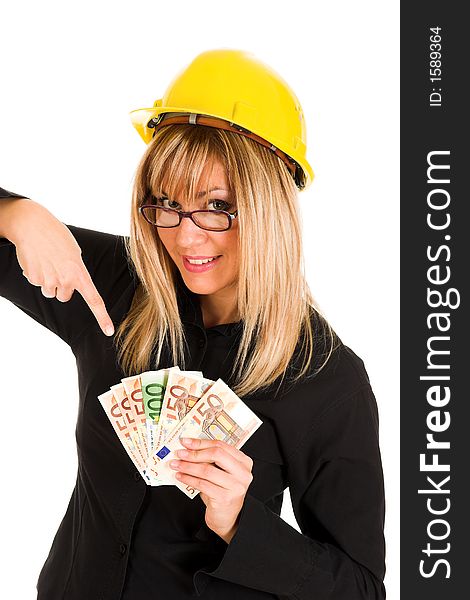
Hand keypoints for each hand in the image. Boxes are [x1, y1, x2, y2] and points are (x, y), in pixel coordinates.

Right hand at [10, 200, 113, 335]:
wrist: (32, 225)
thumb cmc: (56, 236)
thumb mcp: (74, 253)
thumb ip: (76, 272)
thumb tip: (72, 284)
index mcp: (80, 273)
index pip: (95, 300)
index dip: (102, 317)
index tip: (108, 331)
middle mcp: (65, 280)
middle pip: (64, 297)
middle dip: (61, 286)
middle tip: (58, 268)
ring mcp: (48, 281)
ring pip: (50, 292)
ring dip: (48, 281)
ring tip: (47, 262)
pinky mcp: (33, 278)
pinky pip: (37, 283)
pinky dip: (36, 274)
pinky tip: (37, 260)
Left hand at [169, 437, 253, 542]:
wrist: (227, 518)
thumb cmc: (222, 492)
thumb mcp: (222, 473)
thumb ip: (213, 460)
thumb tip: (190, 447)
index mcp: (244, 462)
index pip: (221, 445)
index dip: (202, 442)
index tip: (186, 441)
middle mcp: (243, 473)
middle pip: (217, 454)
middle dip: (195, 453)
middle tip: (180, 453)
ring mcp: (235, 486)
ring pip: (207, 470)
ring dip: (188, 466)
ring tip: (176, 464)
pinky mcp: (225, 498)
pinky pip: (202, 484)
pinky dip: (188, 479)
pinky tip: (180, 476)